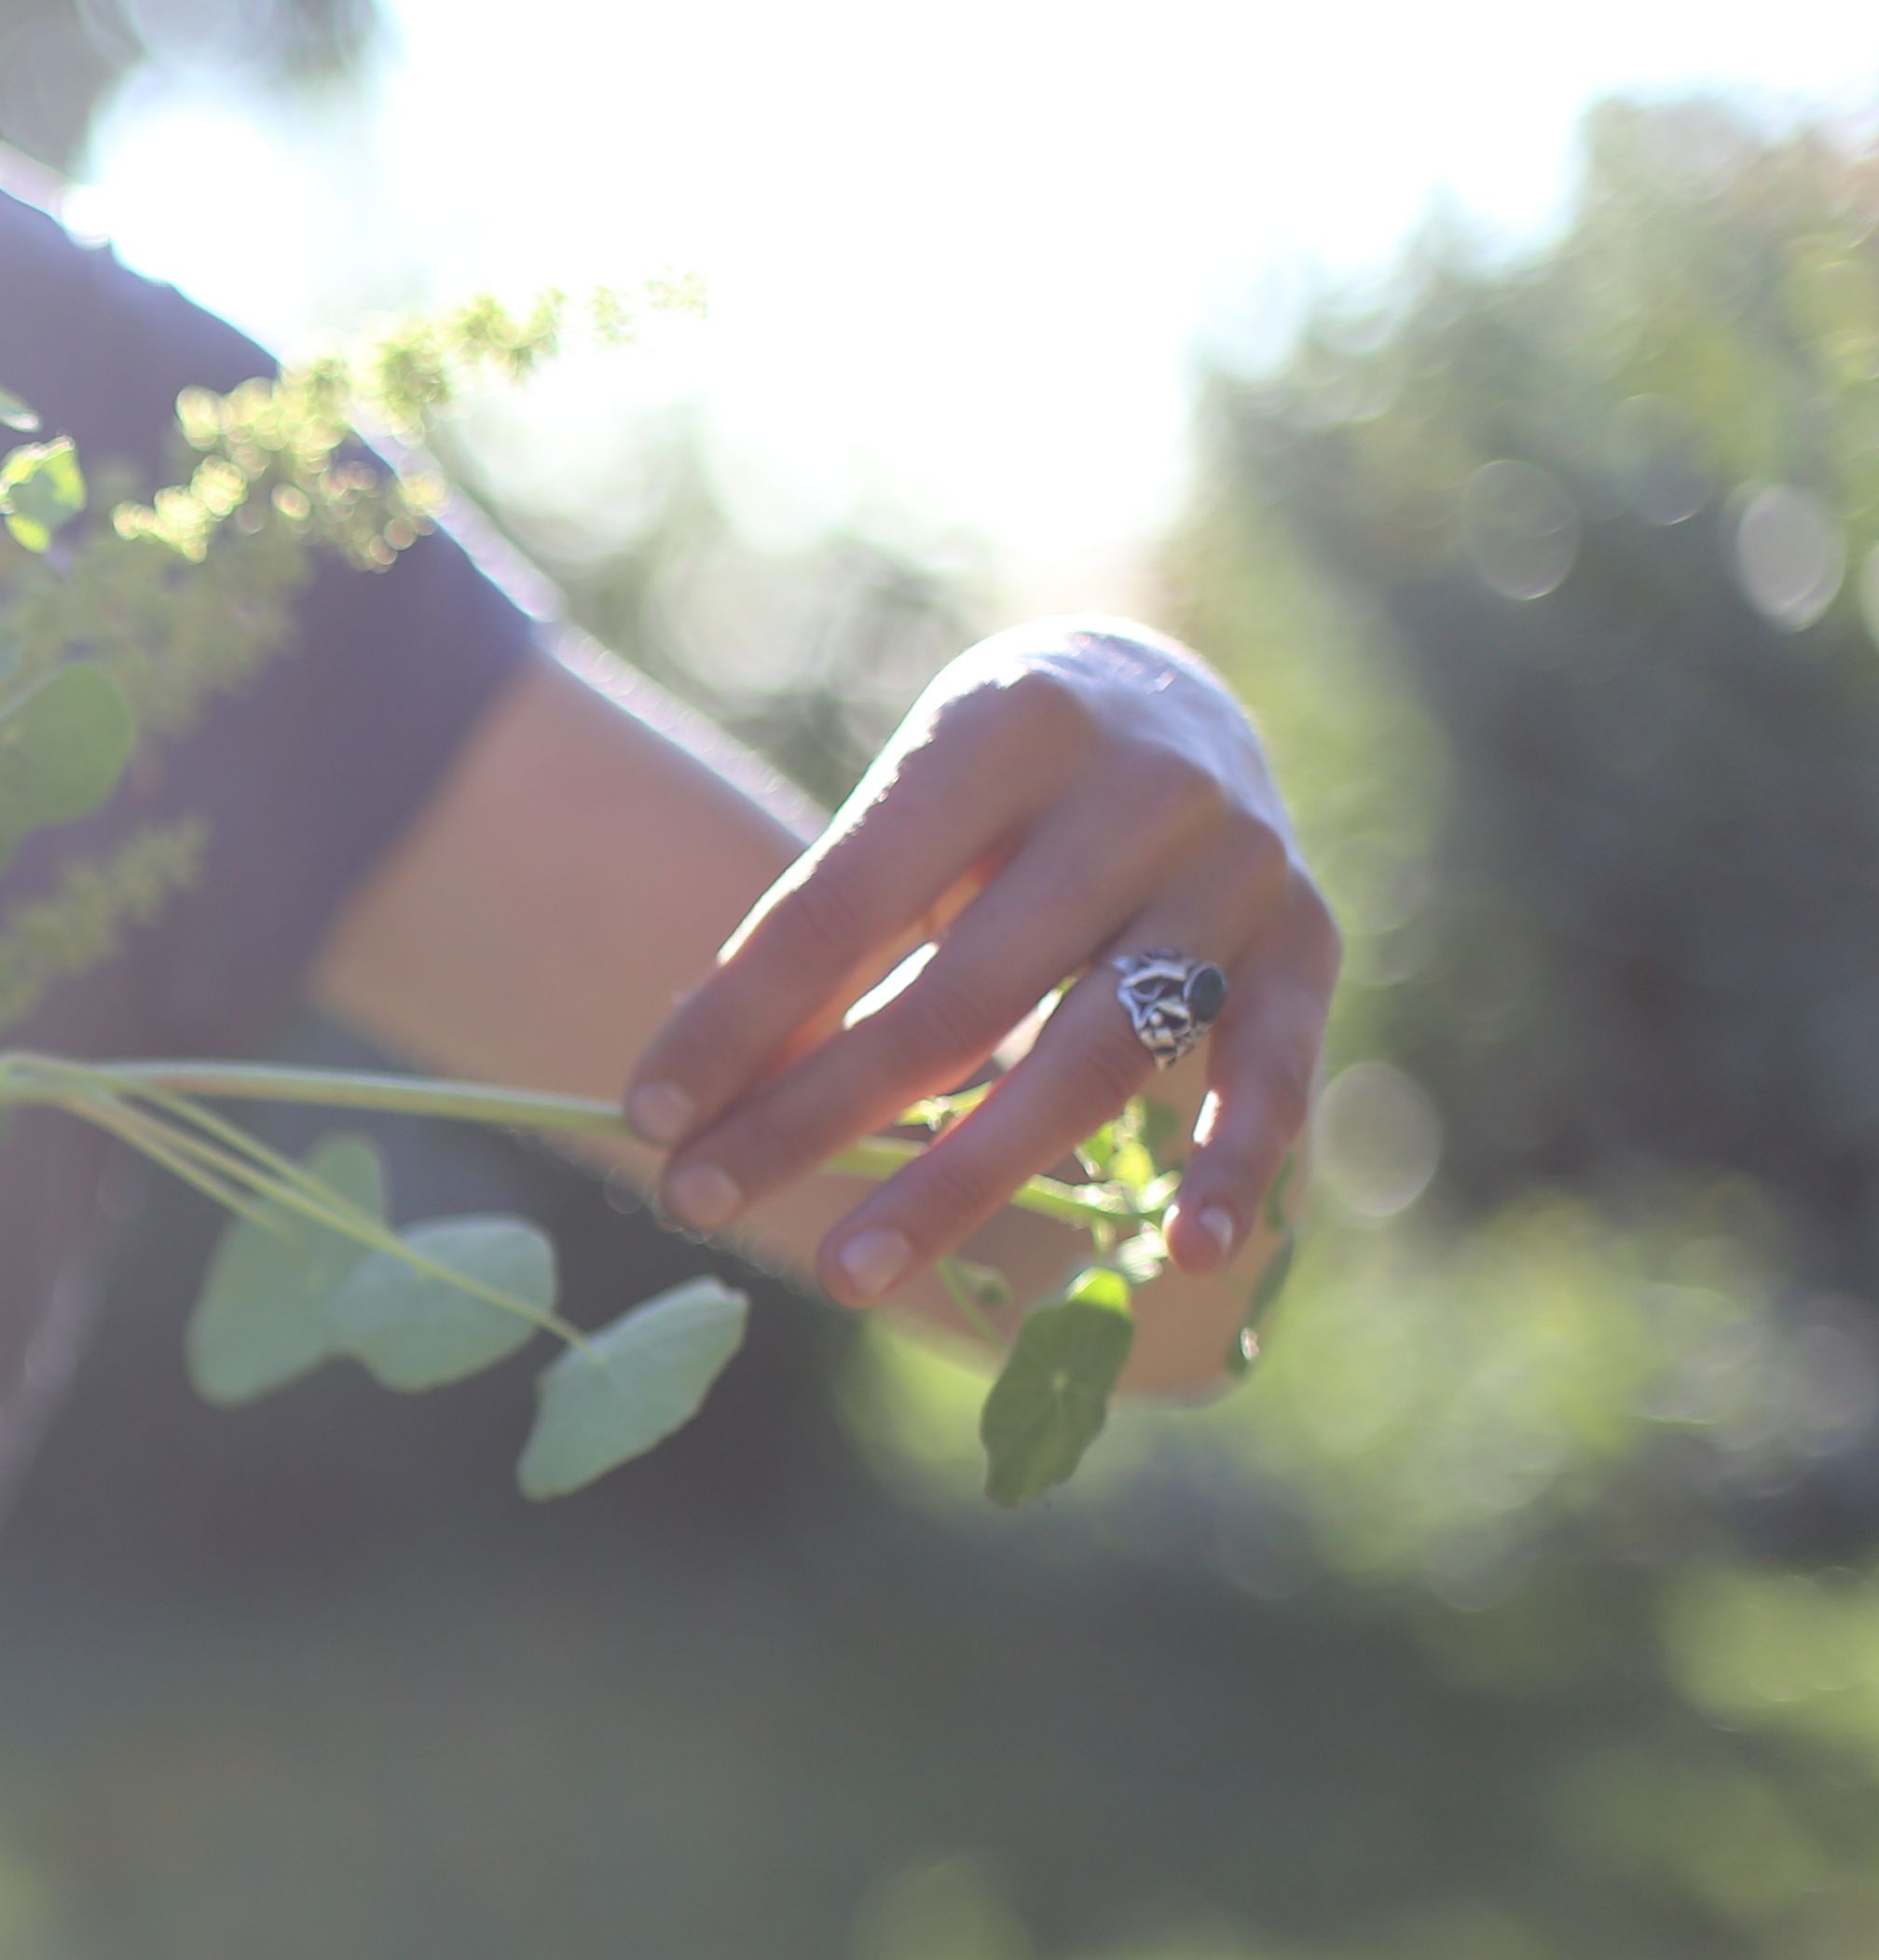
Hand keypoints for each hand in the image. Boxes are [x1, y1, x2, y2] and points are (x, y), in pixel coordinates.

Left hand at [619, 621, 1332, 1306]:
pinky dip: (1234, 1165)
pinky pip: (1275, 1070)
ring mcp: (1236, 869)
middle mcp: (1137, 793)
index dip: (740, 1015)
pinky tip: (1183, 1254)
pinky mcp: (1309, 940)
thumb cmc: (988, 777)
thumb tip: (701, 1102)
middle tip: (697, 1203)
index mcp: (1004, 731)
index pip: (845, 902)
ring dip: (964, 1180)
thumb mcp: (904, 810)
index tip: (649, 1114)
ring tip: (848, 1274)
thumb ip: (828, 941)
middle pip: (960, 997)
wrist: (1166, 684)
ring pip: (1095, 1057)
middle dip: (815, 1115)